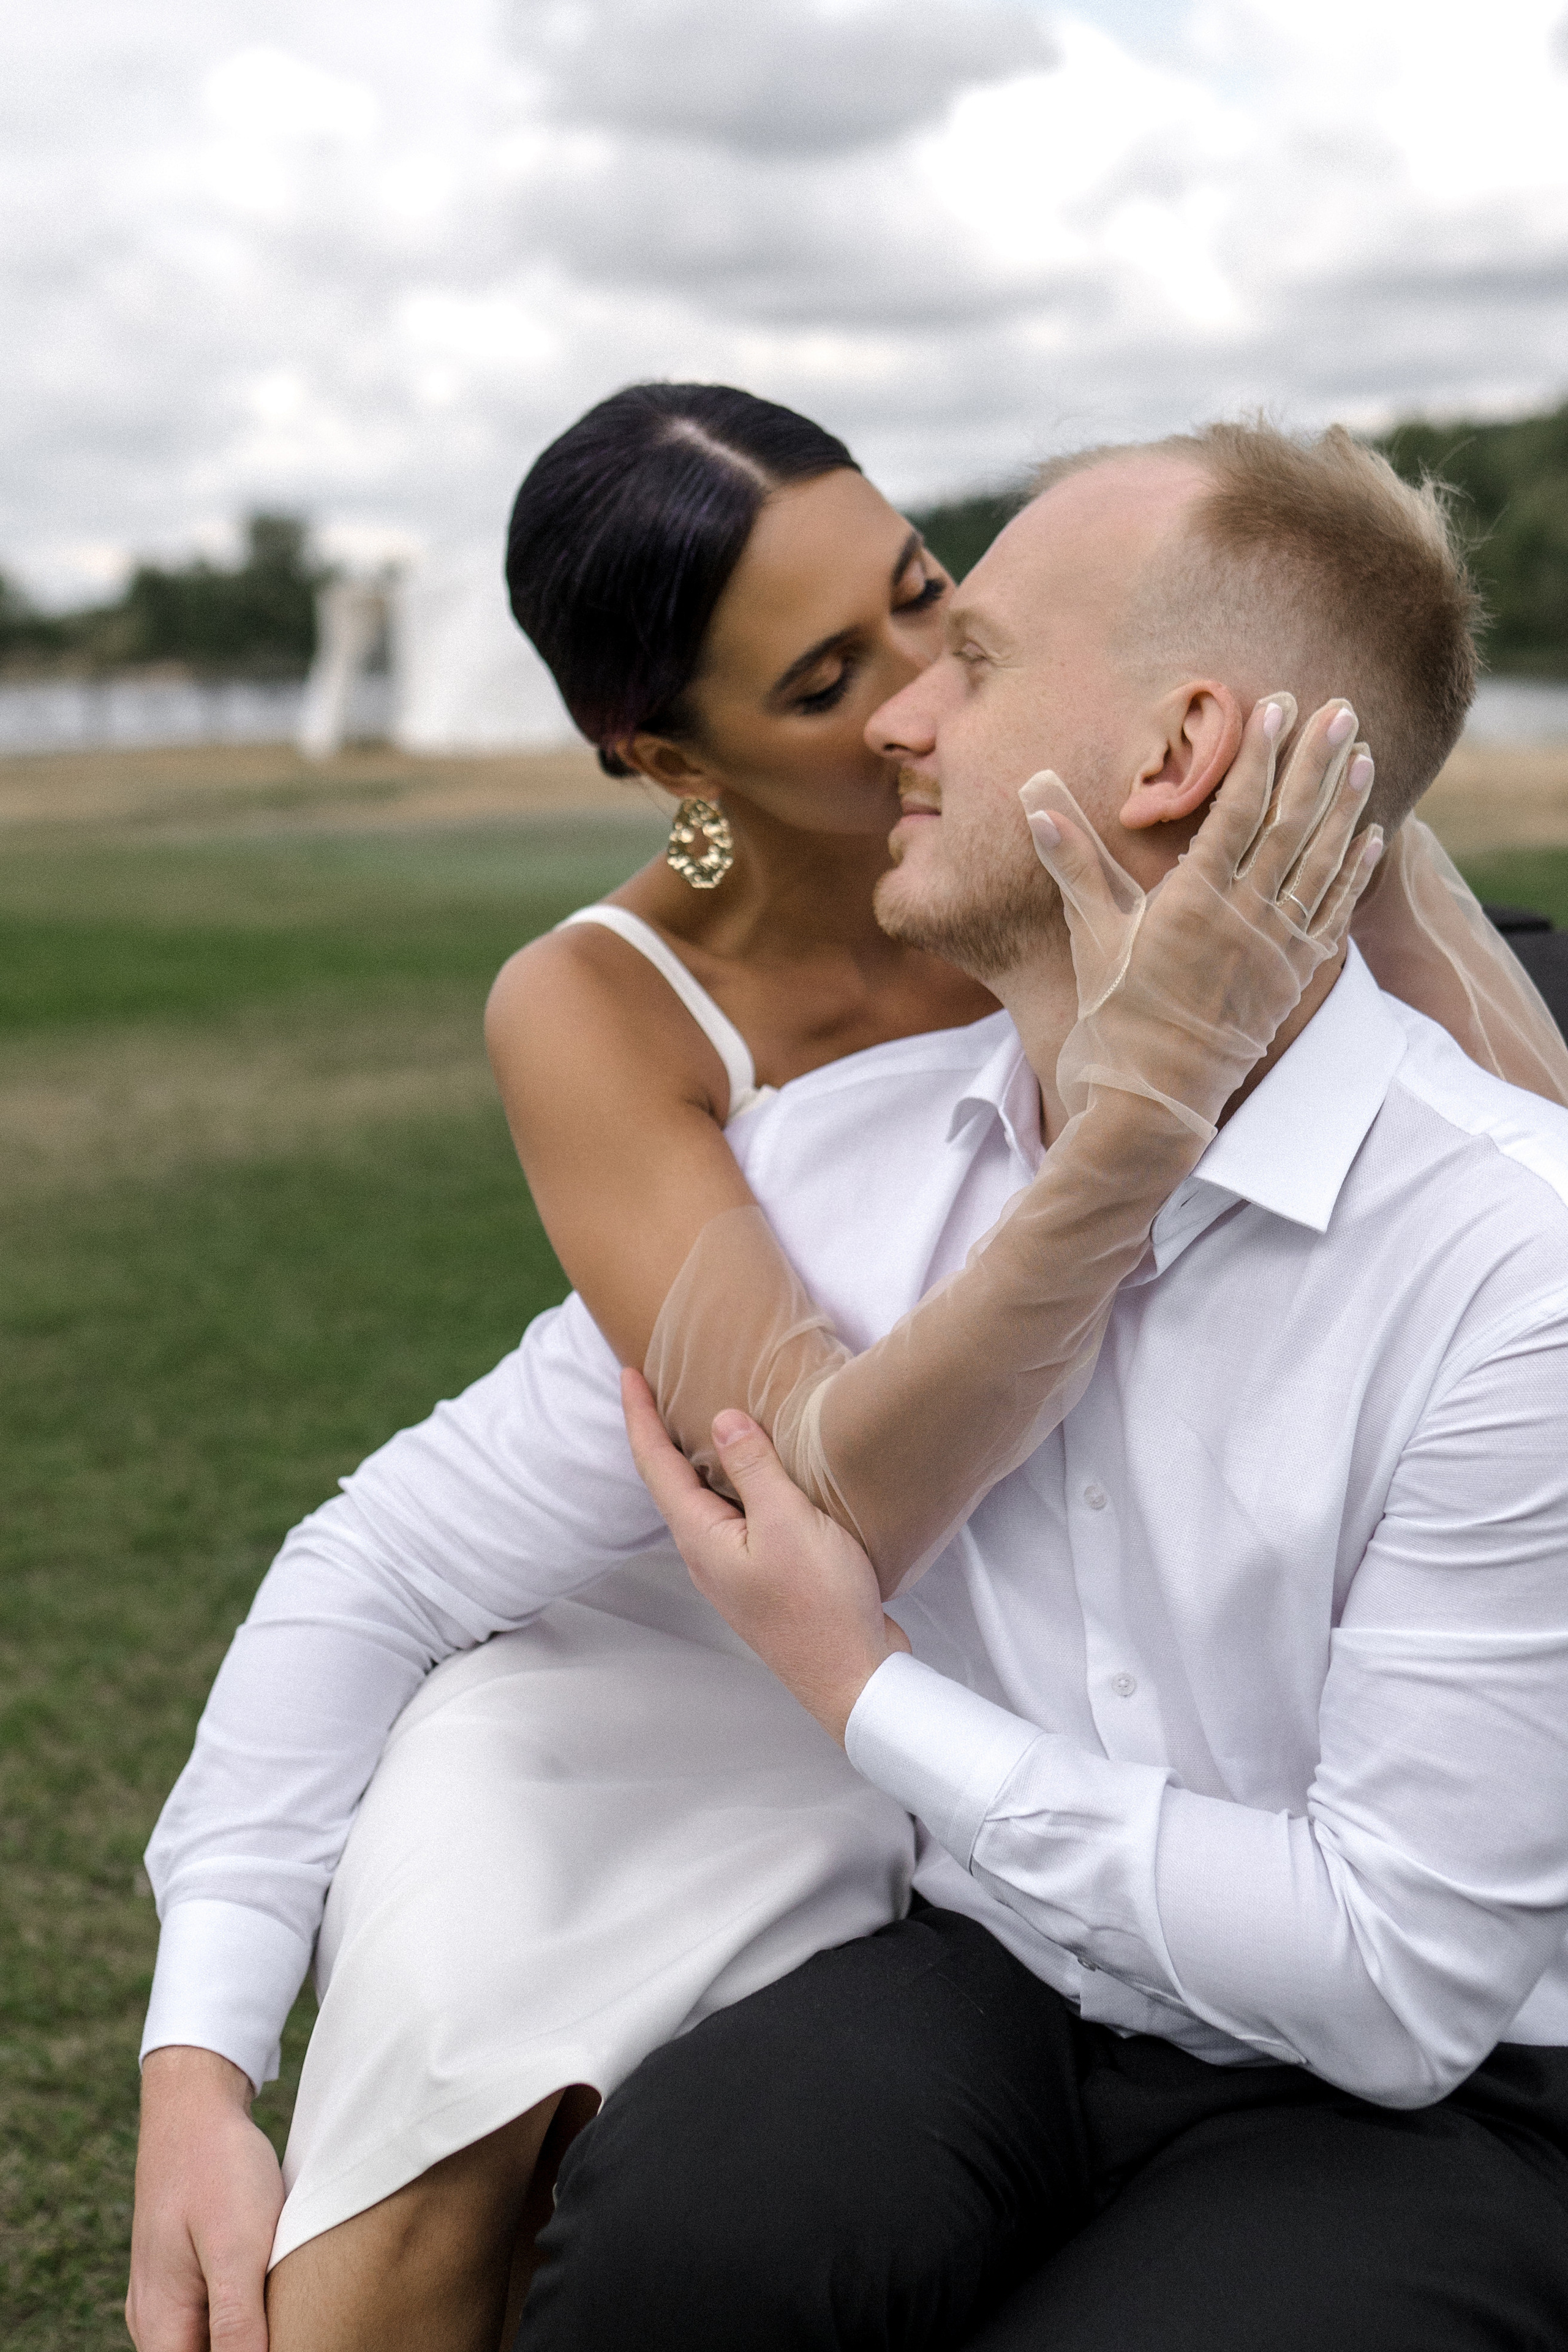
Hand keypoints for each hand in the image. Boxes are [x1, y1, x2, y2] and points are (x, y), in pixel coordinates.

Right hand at [127, 2046, 282, 2351]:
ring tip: (291, 2306)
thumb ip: (237, 2326)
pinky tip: (276, 2286)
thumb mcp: (236, 2250)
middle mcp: (153, 2318)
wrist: (195, 2101)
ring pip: (210, 2341)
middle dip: (252, 2350)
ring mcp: (167, 2293)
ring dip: (251, 2334)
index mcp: (159, 2324)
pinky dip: (247, 2309)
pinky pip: (214, 2312)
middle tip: (299, 2322)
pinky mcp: (184, 2270)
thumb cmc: (217, 2168)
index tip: (290, 2338)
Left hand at [622, 1369, 909, 1742]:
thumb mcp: (788, 1523)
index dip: (640, 1416)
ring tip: (702, 1417)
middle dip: (660, 1432)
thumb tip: (722, 1419)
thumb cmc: (821, 1607)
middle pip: (671, 1480)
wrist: (853, 1676)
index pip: (656, 1464)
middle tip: (657, 1386)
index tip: (628, 1373)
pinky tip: (757, 1471)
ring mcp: (735, 1568)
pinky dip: (734, 1481)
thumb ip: (753, 1468)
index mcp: (701, 1538)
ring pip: (704, 1498)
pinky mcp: (765, 1575)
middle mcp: (708, 1553)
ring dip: (698, 1457)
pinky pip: (736, 1515)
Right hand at [1023, 694, 1381, 1138]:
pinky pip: (1333, 913)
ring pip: (1321, 862)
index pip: (1236, 811)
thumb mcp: (1091, 936)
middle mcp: (1246, 919)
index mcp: (1194, 902)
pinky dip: (1354, 871)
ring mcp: (1277, 949)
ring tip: (1365, 753)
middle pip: (1292, 824)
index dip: (1258, 755)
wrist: (1152, 1104)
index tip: (1277, 705)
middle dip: (1318, 762)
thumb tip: (1035, 799)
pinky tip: (1371, 835)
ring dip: (1346, 804)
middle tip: (1342, 709)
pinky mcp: (1293, 978)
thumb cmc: (1115, 1020)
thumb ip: (1073, 862)